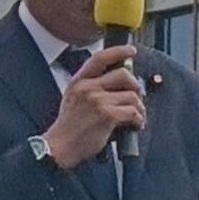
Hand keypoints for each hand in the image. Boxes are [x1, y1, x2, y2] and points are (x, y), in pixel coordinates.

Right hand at [43, 45, 145, 169]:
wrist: (60, 148)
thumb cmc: (68, 129)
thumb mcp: (72, 100)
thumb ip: (90, 88)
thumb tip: (117, 85)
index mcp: (78, 81)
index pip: (100, 58)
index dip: (118, 51)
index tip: (131, 51)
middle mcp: (88, 87)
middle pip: (123, 74)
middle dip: (135, 86)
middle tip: (136, 98)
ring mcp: (98, 100)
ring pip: (132, 95)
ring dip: (139, 108)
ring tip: (136, 117)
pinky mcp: (107, 115)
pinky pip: (133, 111)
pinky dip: (138, 119)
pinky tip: (135, 126)